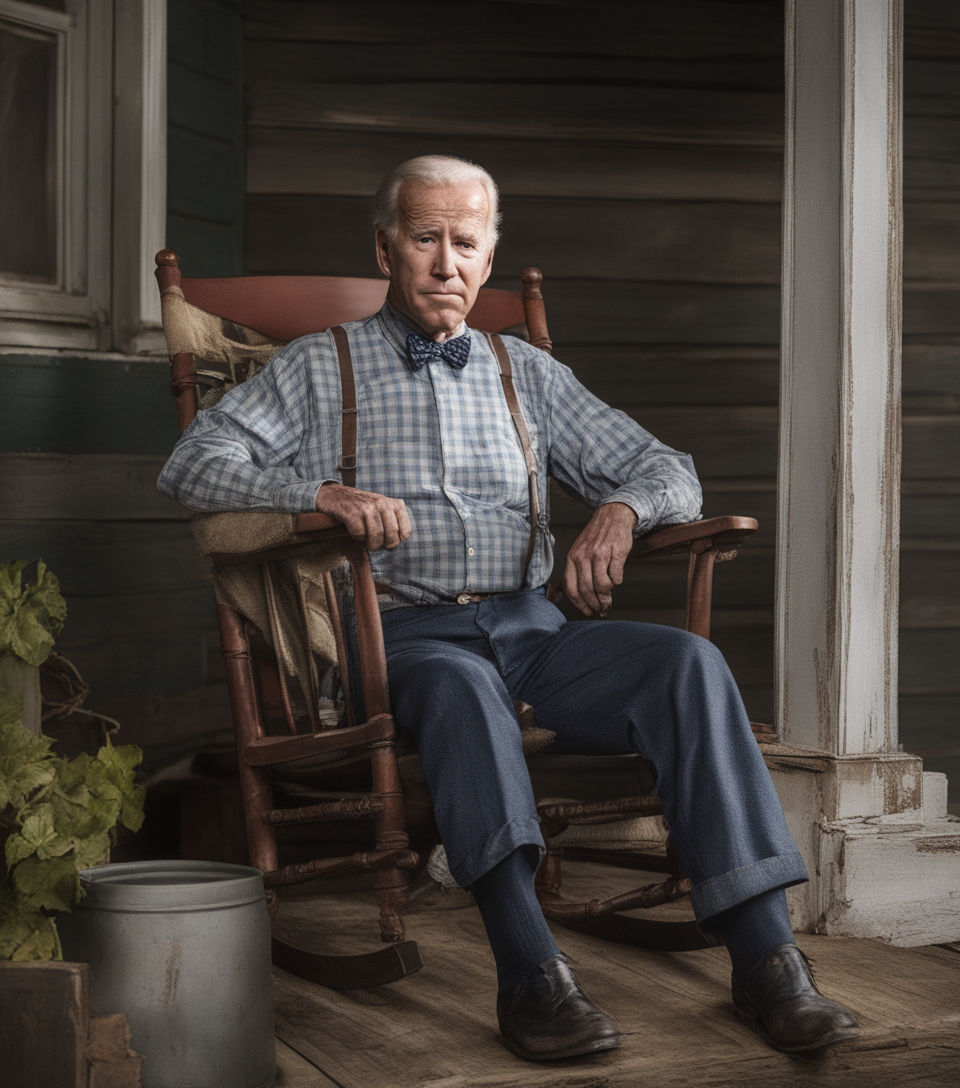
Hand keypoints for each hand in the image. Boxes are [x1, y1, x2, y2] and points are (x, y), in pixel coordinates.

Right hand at [315, 483, 411, 550]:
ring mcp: (367, 507)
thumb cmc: (361, 507)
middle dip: (383, 546)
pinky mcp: (352, 512)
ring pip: (377, 536)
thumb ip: (393, 522)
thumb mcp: (382, 509)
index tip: (387, 541)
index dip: (396, 541)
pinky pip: (360, 533)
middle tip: (375, 545)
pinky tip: (353, 531)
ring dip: (370, 544)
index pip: (406, 532)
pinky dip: (356, 537)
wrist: (334, 495)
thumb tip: (396, 544)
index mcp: (394, 504)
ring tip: (365, 541)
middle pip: (392, 536)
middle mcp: (382, 503)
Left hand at [563, 502, 636, 616]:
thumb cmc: (595, 538)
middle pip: (587, 589)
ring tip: (609, 599)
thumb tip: (565, 597)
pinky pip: (616, 576)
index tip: (587, 611)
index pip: (571, 587)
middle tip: (602, 609)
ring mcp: (600, 553)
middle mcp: (584, 556)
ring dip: (607, 597)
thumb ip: (573, 573)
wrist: (612, 516)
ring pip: (602, 585)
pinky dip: (617, 582)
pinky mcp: (616, 552)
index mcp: (572, 558)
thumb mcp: (578, 552)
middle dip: (595, 604)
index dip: (579, 604)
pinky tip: (616, 580)